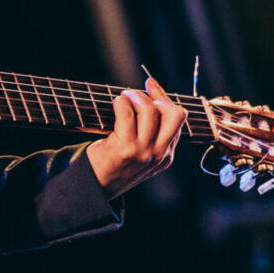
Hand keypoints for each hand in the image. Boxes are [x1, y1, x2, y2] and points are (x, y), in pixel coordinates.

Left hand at [86, 75, 186, 198]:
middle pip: (174, 114)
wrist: (96, 187)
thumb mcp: (141, 153)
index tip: (151, 85)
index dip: (164, 98)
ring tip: (123, 98)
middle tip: (136, 95)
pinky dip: (121, 103)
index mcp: (166, 154)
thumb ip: (149, 132)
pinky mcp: (126, 148)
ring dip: (135, 97)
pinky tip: (115, 105)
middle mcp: (160, 153)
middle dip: (157, 97)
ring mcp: (144, 152)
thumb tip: (149, 94)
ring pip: (150, 110)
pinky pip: (127, 114)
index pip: (177, 119)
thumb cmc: (114, 164)